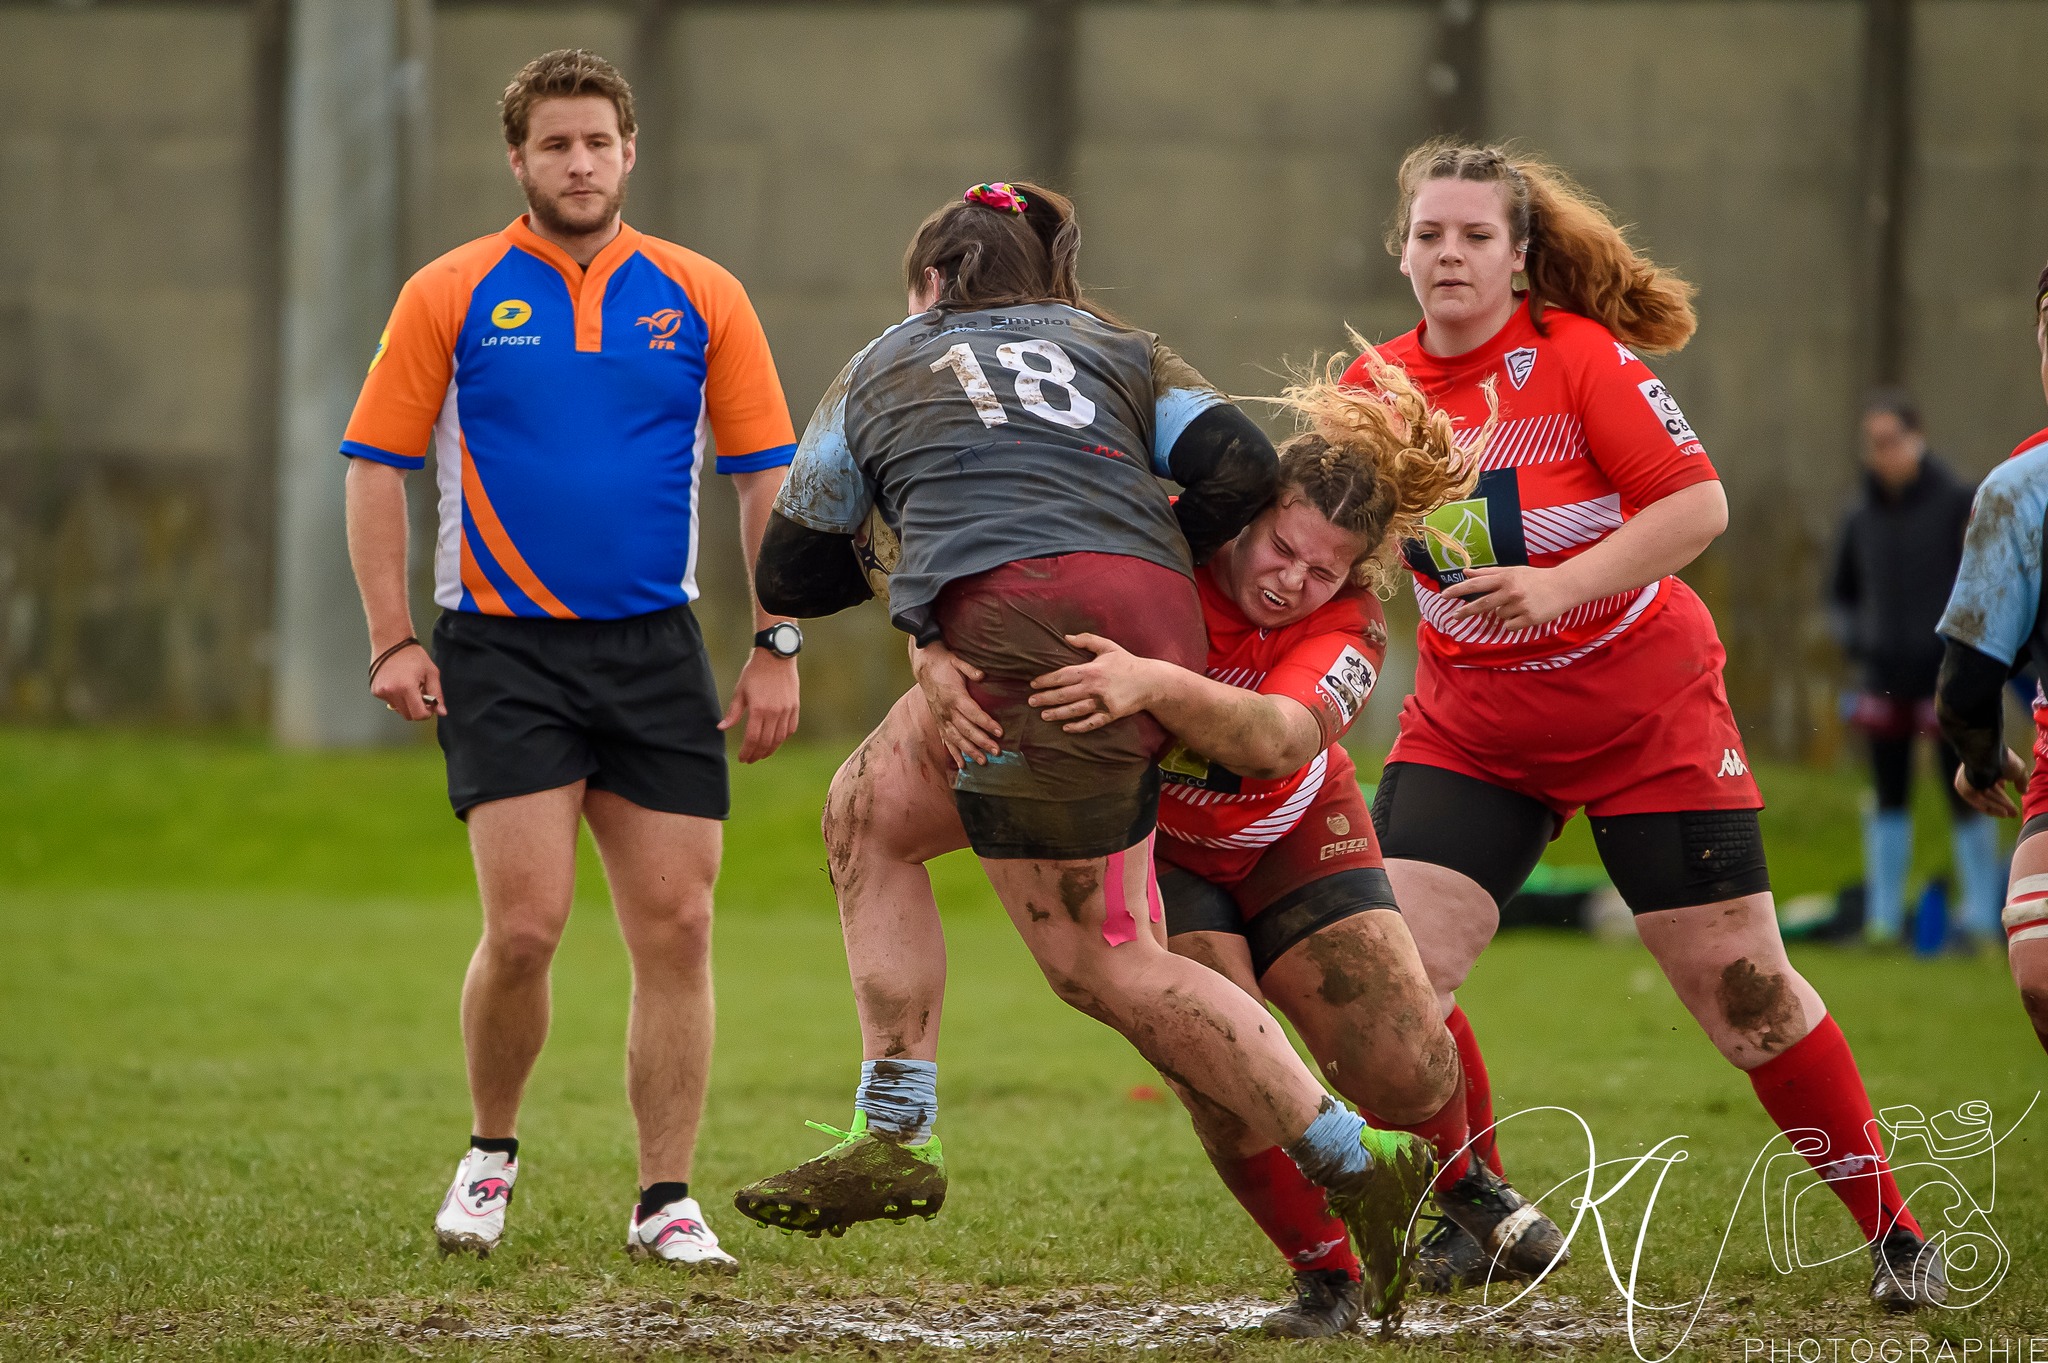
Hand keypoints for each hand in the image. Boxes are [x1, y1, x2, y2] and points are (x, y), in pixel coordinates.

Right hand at [370, 642, 445, 720]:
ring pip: (398, 709)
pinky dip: (396, 697)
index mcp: (407, 687)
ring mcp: (381, 692)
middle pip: (408, 715)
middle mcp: (391, 691)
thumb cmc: (412, 655)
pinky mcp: (375, 691)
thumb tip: (441, 712)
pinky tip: (398, 683)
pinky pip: (389, 702)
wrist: (391, 642)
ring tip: (408, 686)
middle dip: (417, 708)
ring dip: (406, 703)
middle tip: (420, 694)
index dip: (427, 713)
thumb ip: (437, 694)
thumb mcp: (431, 673)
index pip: (418, 715)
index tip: (429, 706)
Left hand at [720, 650, 799, 763]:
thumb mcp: (740, 691)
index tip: (742, 758)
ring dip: (770, 749)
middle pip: (766, 742)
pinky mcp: (794, 706)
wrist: (776, 656)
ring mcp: (786, 710)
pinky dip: (782, 738)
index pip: (752, 738)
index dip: (747, 751)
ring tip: (762, 754)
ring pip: (779, 738)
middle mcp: (774, 712)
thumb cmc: (754, 672)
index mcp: (758, 709)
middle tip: (750, 759)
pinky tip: (775, 741)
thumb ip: (733, 713)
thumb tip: (721, 728)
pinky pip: (790, 729)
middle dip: (757, 754)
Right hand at [910, 639, 1001, 767]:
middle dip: (982, 742)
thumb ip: (970, 669)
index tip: (1000, 732)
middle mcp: (947, 711)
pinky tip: (962, 765)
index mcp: (955, 696)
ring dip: (970, 751)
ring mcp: (942, 718)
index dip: (987, 723)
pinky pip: (946, 740)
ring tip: (983, 761)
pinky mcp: (939, 722)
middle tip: (997, 751)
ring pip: (957, 739)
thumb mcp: (957, 661)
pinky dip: (954, 753)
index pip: (973, 713)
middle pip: (967, 730)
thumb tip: (982, 675)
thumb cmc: (944, 664)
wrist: (924, 667)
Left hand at [1028, 634, 1153, 733]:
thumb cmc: (1127, 662)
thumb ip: (1087, 640)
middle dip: (1046, 698)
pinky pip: (1091, 723)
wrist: (1151, 681)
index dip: (1046, 680)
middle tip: (1031, 701)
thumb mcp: (1108, 646)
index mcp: (1092, 669)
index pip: (1063, 675)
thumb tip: (1066, 637)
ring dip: (1057, 713)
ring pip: (1075, 710)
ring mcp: (1102, 702)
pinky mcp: (1110, 714)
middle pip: (1065, 694)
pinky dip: (1078, 727)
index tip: (1033, 684)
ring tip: (1043, 715)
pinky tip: (1066, 728)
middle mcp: (1094, 687)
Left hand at [1442, 565, 1577, 630]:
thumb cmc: (1535, 578)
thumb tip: (1466, 572)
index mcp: (1506, 577)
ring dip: (1504, 613)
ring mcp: (1520, 605)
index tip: (1444, 595)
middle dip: (1465, 611)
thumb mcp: (1513, 571)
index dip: (1459, 590)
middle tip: (1454, 616)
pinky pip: (1509, 626)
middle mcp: (1511, 590)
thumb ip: (1488, 573)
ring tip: (1520, 604)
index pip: (1477, 584)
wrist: (1563, 587)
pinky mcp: (1529, 618)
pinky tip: (1525, 614)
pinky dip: (1514, 623)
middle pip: (1481, 604)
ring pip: (1499, 616)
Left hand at [1954, 748, 2027, 818]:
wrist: (1986, 757)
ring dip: (1997, 807)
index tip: (2012, 805)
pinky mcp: (1962, 787)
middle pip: (1989, 793)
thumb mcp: (2019, 771)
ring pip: (1984, 797)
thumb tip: (2024, 791)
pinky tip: (2002, 812)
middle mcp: (1976, 773)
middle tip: (2013, 814)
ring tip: (2009, 814)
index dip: (2003, 796)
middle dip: (2002, 804)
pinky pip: (1976, 800)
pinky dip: (1989, 806)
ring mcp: (1967, 780)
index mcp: (1987, 767)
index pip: (1994, 784)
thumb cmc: (2003, 760)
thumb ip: (2021, 781)